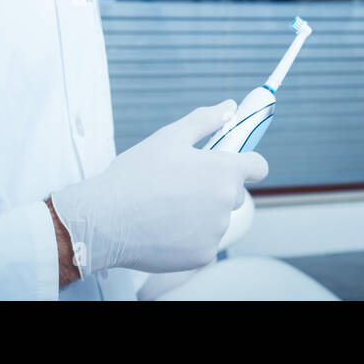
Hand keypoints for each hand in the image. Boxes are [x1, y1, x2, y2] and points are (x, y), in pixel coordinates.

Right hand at [49, 101, 268, 275]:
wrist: (106, 220)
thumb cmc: (136, 175)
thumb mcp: (170, 137)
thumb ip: (206, 121)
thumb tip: (229, 108)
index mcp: (223, 170)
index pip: (258, 166)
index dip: (246, 162)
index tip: (230, 163)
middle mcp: (226, 203)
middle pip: (233, 194)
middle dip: (214, 187)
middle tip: (181, 185)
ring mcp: (215, 232)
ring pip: (216, 219)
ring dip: (200, 213)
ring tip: (165, 207)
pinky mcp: (203, 255)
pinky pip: (204, 242)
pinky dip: (189, 237)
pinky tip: (164, 228)